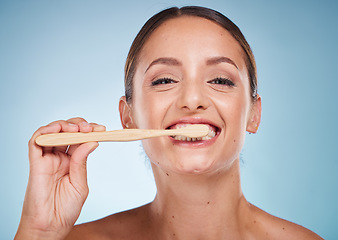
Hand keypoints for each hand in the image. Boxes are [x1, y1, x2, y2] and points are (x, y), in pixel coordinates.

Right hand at [15, 118, 104, 239]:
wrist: (51, 226)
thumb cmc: (65, 209)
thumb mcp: (80, 184)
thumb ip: (81, 163)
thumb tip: (91, 142)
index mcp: (71, 162)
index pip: (80, 140)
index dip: (89, 131)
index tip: (101, 129)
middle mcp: (59, 158)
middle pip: (66, 133)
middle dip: (78, 125)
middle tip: (88, 128)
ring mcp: (47, 159)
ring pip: (52, 133)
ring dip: (63, 125)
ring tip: (76, 128)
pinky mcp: (35, 163)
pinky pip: (36, 142)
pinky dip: (45, 132)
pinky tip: (57, 129)